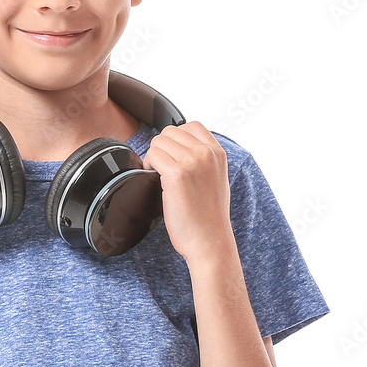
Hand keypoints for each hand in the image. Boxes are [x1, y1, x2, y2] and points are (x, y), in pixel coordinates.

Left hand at [142, 121, 233, 264]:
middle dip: (161, 148)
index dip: (175, 139)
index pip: (192, 125)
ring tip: (157, 173)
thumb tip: (180, 149)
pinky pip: (153, 155)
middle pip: (171, 132)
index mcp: (218, 153)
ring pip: (159, 141)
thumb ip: (203, 160)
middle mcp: (207, 153)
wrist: (209, 241)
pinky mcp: (177, 174)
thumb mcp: (216, 179)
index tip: (172, 155)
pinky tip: (153, 177)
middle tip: (160, 166)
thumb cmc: (209, 216)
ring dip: (153, 156)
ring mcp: (192, 162)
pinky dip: (148, 164)